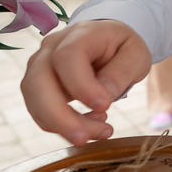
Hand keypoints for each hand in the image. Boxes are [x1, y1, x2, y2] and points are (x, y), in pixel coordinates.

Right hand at [21, 20, 151, 145]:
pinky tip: (90, 127)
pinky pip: (40, 110)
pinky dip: (60, 126)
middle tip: (86, 138)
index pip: (68, 57)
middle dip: (59, 116)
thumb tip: (101, 99)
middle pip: (38, 82)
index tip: (104, 106)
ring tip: (100, 132)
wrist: (109, 42)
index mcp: (81, 34)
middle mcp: (52, 47)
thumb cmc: (123, 47)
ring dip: (62, 125)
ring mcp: (39, 66)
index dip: (81, 85)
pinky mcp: (37, 85)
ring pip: (34, 100)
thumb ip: (120, 73)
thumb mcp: (136, 55)